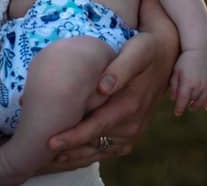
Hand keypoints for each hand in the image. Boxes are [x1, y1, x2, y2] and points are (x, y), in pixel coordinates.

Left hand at [43, 31, 168, 169]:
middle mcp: (132, 124)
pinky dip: (88, 154)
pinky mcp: (131, 133)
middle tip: (40, 154)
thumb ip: (121, 67)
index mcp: (130, 104)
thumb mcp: (138, 50)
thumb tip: (103, 86)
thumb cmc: (147, 49)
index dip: (73, 137)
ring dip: (76, 155)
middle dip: (68, 151)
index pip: (96, 126)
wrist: (166, 56)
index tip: (51, 142)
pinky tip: (70, 153)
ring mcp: (132, 131)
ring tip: (50, 157)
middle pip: (94, 144)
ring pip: (99, 151)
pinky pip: (107, 150)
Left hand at [170, 47, 206, 115]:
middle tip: (184, 107)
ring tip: (192, 106)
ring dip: (198, 105)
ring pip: (203, 101)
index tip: (177, 113)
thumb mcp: (176, 71)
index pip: (183, 102)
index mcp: (187, 83)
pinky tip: (206, 106)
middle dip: (188, 106)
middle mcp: (199, 86)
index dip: (179, 109)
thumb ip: (174, 85)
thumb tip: (174, 99)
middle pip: (193, 102)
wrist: (200, 47)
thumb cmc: (184, 58)